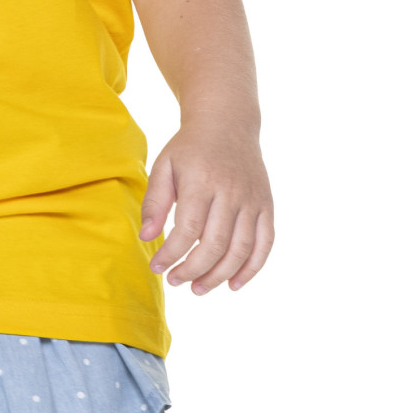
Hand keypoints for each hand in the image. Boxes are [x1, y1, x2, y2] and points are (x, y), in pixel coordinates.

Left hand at [139, 119, 273, 293]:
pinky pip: (264, 244)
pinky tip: (234, 285)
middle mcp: (231, 191)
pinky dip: (252, 269)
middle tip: (175, 281)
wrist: (227, 123)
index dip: (171, 254)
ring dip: (219, 276)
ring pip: (240, 249)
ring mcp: (252, 199)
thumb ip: (155, 201)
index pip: (187, 229)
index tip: (157, 267)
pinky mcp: (266, 205)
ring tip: (198, 288)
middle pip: (214, 244)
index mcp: (201, 180)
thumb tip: (146, 237)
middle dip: (192, 270)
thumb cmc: (189, 148)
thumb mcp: (165, 165)